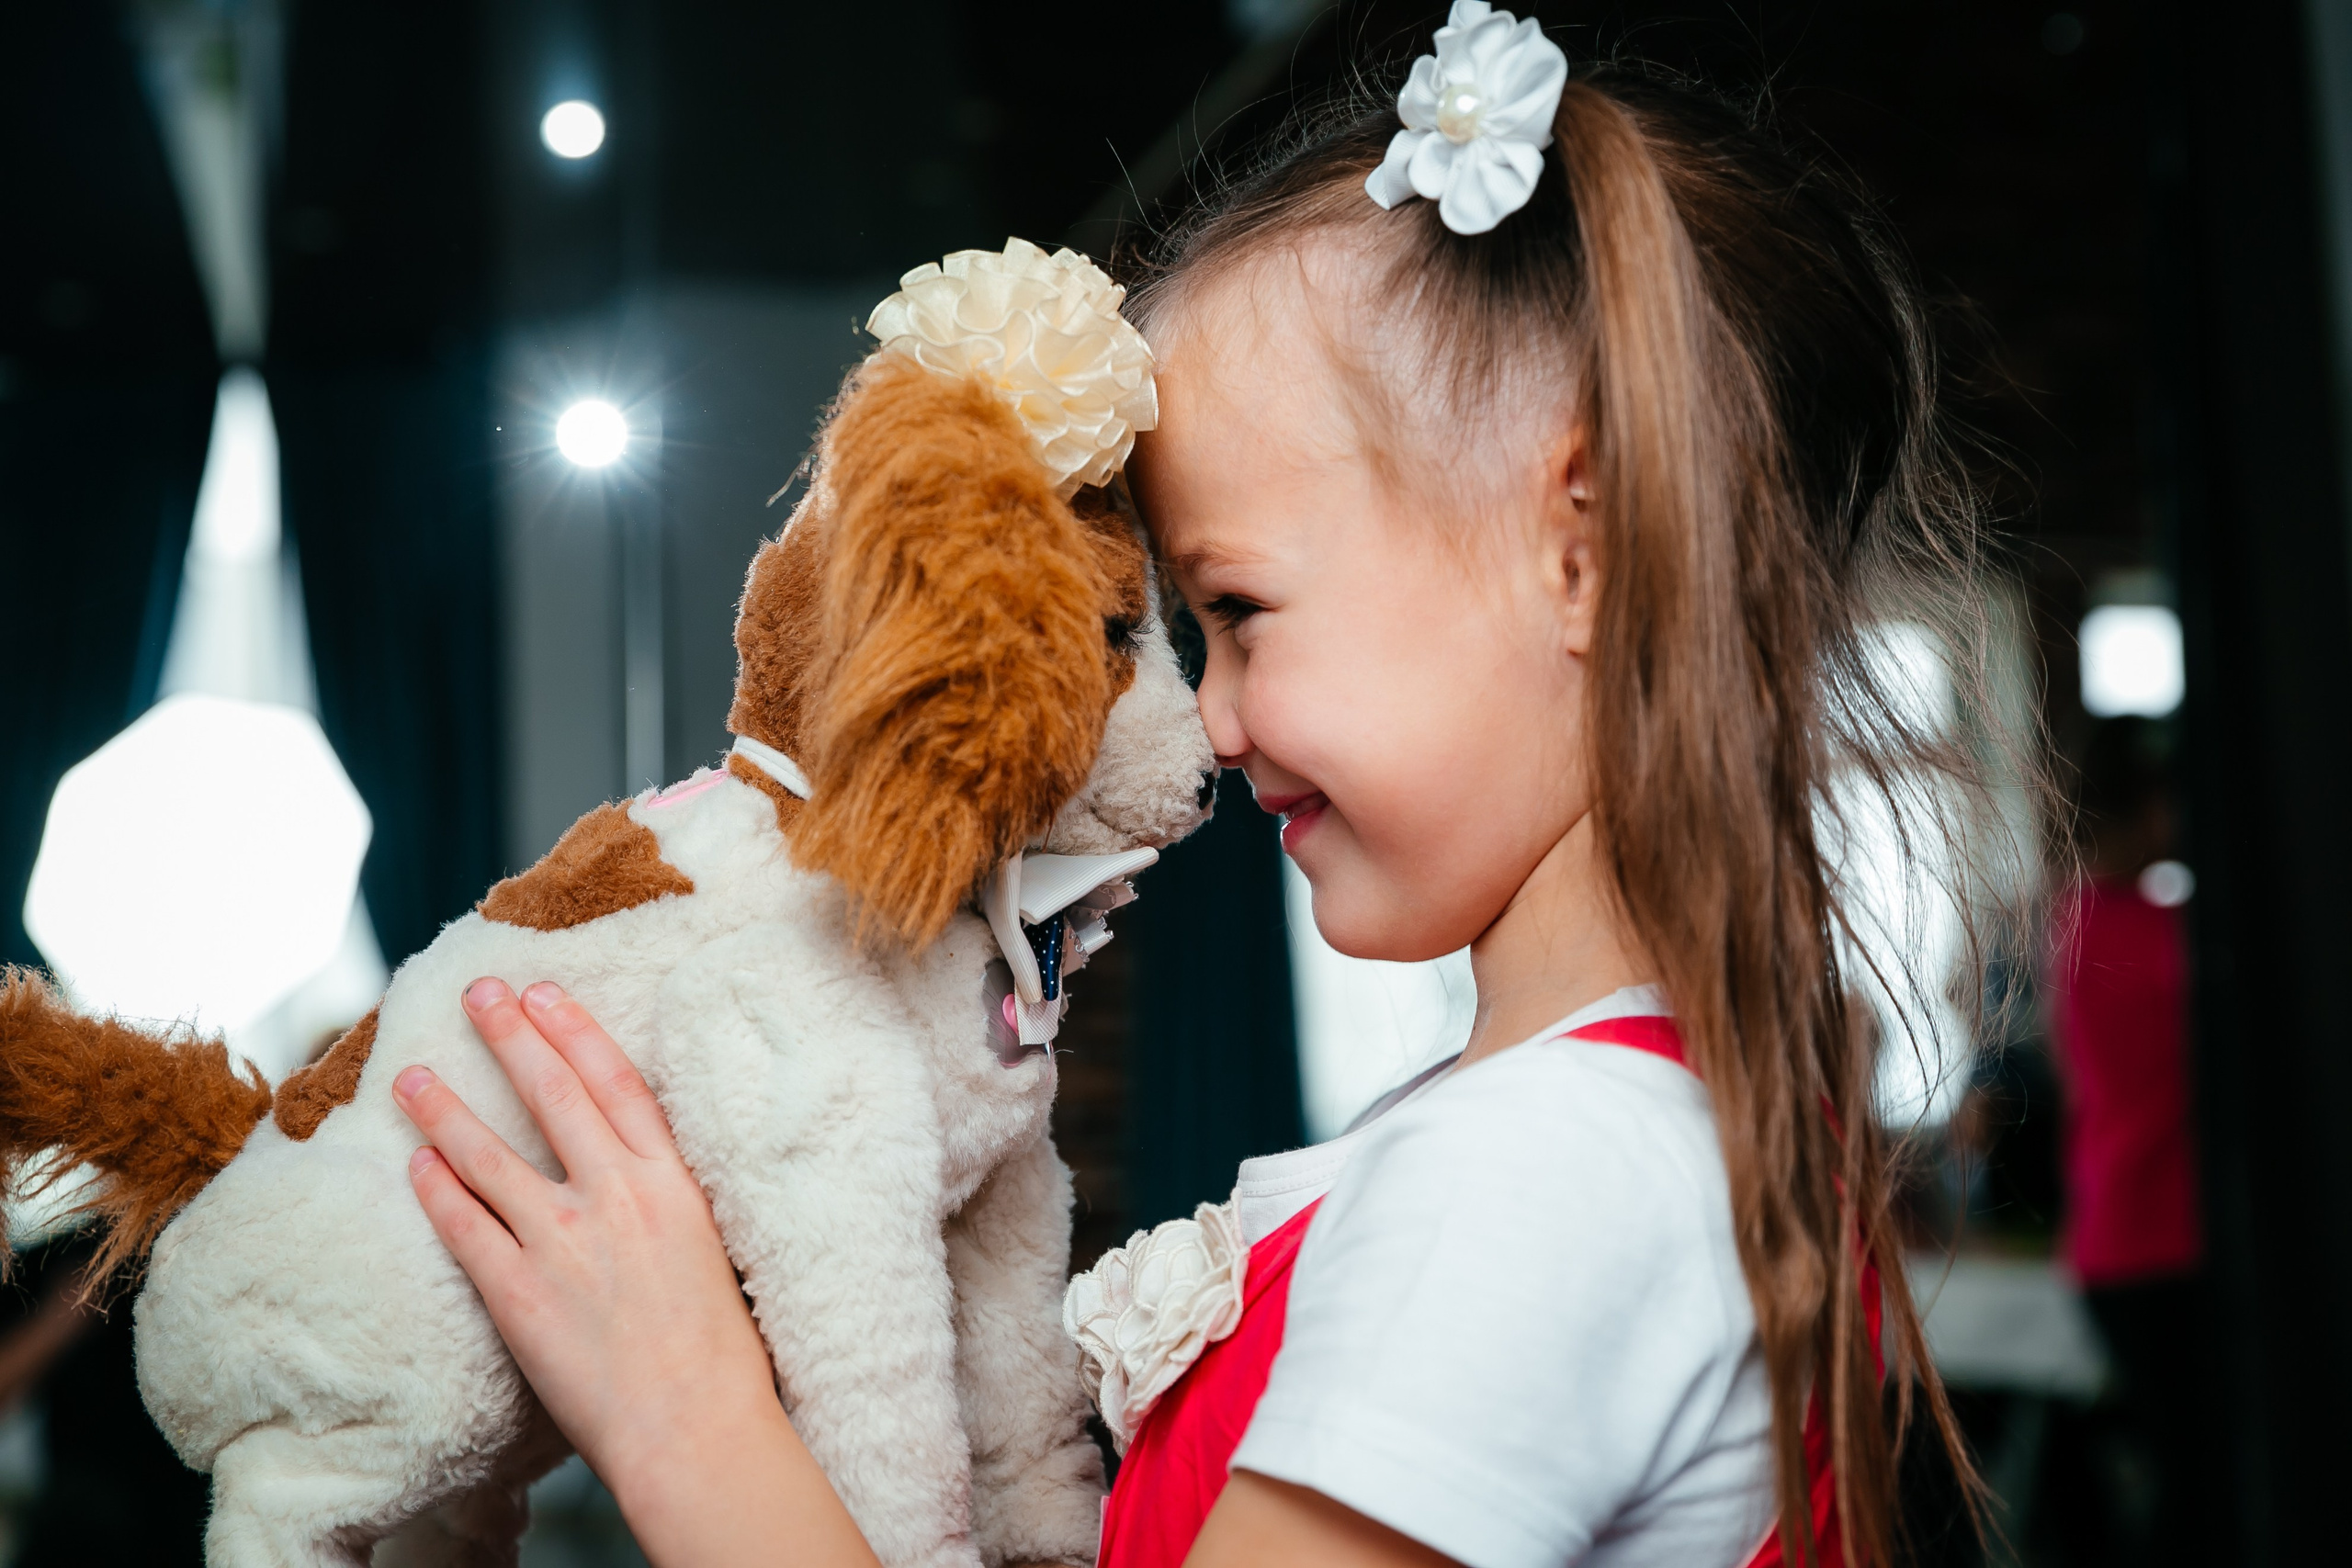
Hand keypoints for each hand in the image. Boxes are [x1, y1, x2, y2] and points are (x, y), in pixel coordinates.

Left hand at [397, 978, 879, 1566]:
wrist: (695, 1427)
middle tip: (477, 993)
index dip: (575, 1031)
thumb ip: (669, 1207)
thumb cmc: (721, 1356)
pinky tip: (415, 1165)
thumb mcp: (712, 1252)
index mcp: (671, 1185)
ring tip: (410, 1077)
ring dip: (446, 1110)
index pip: (616, 1083)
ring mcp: (563, 1243)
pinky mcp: (519, 1295)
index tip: (545, 993)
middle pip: (552, 1096)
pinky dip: (437, 1192)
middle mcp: (615, 1198)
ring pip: (490, 1156)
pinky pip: (465, 1229)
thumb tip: (640, 1178)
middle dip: (510, 1036)